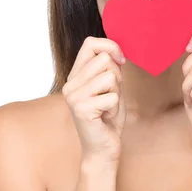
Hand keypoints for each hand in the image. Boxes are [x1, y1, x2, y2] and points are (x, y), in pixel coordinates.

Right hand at [62, 37, 126, 161]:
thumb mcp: (110, 85)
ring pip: (110, 77)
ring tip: (107, 106)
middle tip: (110, 95)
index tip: (121, 61)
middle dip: (117, 76)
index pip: (90, 43)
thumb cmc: (107, 116)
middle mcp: (70, 83)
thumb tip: (114, 49)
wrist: (102, 147)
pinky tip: (105, 116)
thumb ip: (108, 67)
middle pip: (104, 59)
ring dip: (116, 93)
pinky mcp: (81, 109)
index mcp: (75, 74)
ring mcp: (73, 96)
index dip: (110, 46)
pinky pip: (112, 97)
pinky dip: (115, 107)